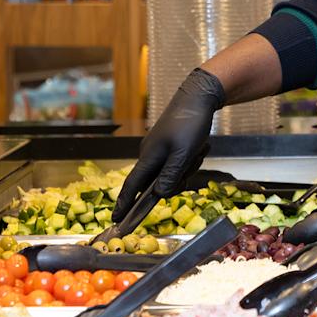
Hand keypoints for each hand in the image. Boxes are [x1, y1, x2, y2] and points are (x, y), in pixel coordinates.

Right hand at [114, 68, 224, 219]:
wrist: (198, 97)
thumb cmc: (189, 124)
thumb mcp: (183, 154)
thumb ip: (171, 176)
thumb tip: (159, 195)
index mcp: (148, 157)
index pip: (132, 186)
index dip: (124, 204)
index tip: (117, 220)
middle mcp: (149, 154)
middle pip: (158, 182)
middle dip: (177, 179)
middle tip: (191, 163)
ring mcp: (159, 148)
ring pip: (172, 172)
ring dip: (187, 166)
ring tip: (197, 149)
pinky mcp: (169, 143)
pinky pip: (178, 161)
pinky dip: (190, 158)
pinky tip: (200, 145)